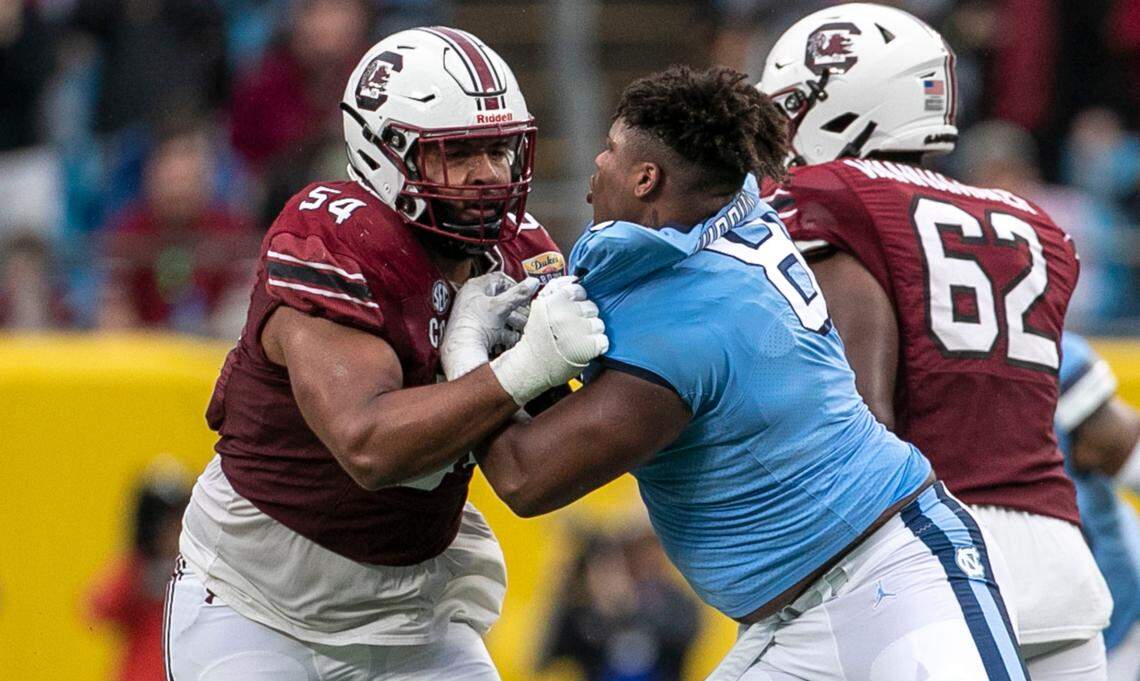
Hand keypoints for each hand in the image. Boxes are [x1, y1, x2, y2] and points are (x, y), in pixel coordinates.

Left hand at [441, 273, 538, 379]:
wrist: (462, 352)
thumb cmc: (475, 325)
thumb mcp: (501, 306)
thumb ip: (519, 294)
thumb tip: (534, 282)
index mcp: (475, 287)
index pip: (499, 279)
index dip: (515, 286)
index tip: (525, 294)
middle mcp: (472, 300)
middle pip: (500, 299)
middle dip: (517, 307)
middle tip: (528, 312)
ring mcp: (473, 316)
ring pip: (499, 315)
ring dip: (514, 321)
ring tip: (524, 327)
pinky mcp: (476, 332)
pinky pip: (494, 329)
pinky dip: (506, 333)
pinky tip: (514, 338)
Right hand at [490, 275, 609, 404]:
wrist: (530, 366)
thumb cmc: (537, 337)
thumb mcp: (538, 307)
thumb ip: (554, 290)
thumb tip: (574, 278)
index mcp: (552, 302)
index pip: (578, 289)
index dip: (578, 300)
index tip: (572, 310)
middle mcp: (564, 315)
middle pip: (591, 307)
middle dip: (585, 317)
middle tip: (573, 328)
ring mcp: (576, 332)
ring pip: (599, 324)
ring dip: (592, 332)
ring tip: (578, 339)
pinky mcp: (586, 348)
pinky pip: (603, 341)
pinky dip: (598, 346)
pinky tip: (585, 349)